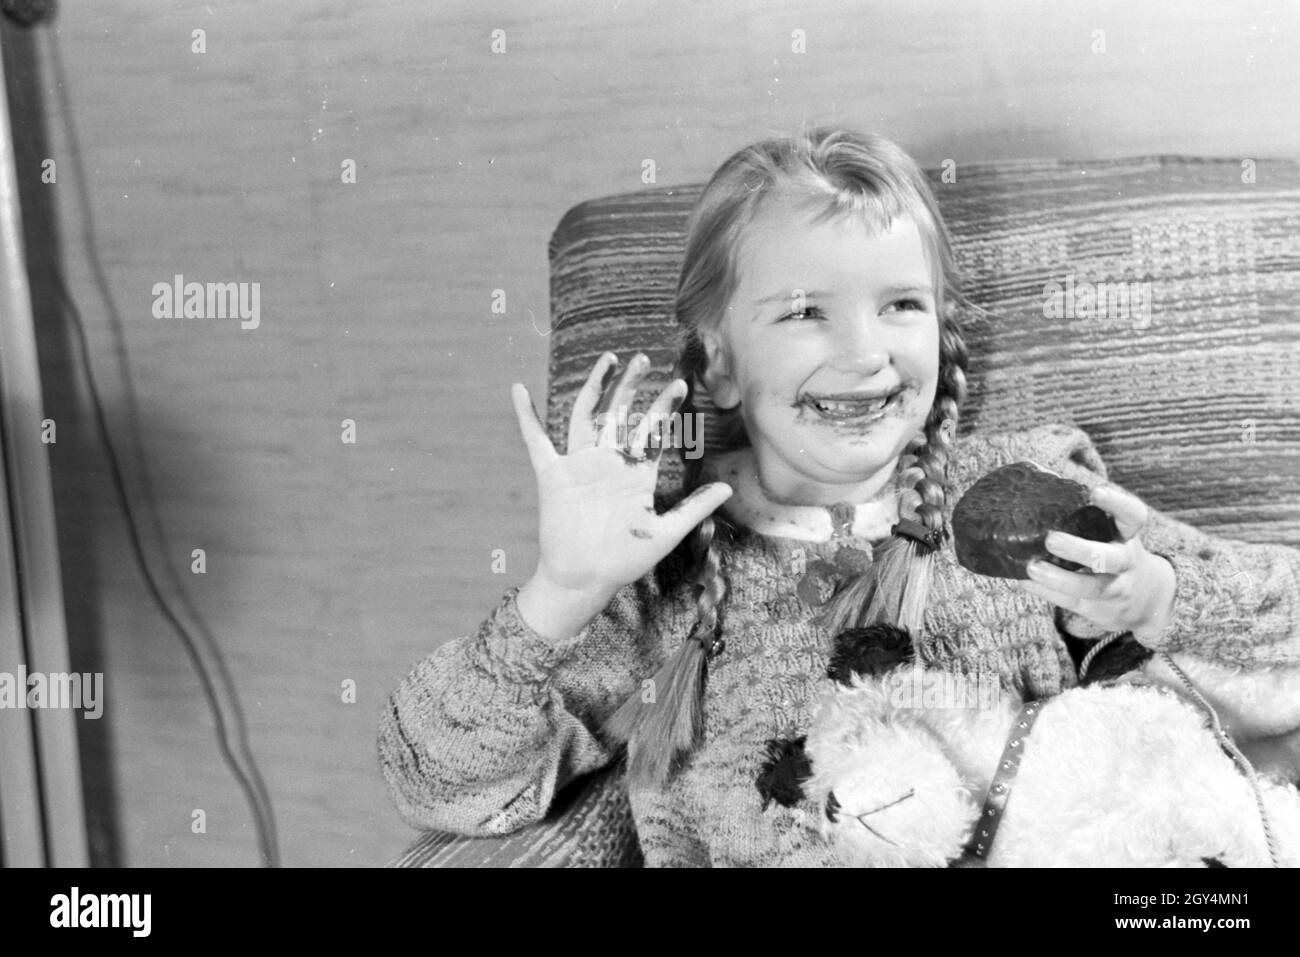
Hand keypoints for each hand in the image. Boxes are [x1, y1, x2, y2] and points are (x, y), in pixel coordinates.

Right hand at [512, 352, 732, 602]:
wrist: (584, 579)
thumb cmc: (624, 560)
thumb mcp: (664, 534)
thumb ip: (693, 509)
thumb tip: (728, 488)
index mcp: (636, 473)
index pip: (652, 431)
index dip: (665, 406)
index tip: (680, 383)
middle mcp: (609, 462)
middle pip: (620, 413)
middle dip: (631, 385)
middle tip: (642, 358)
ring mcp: (581, 465)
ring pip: (587, 415)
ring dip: (595, 387)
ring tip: (608, 359)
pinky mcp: (553, 475)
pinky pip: (537, 441)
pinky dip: (527, 417)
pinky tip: (519, 391)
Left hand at [1018, 484, 1176, 643]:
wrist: (1146, 600)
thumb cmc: (1112, 551)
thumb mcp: (1110, 532)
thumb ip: (1083, 515)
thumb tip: (1034, 479)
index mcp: (1127, 535)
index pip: (1133, 516)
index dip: (1117, 504)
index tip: (1095, 491)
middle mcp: (1126, 562)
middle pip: (1110, 558)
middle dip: (1081, 550)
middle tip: (1051, 539)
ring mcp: (1115, 589)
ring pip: (1092, 588)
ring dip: (1060, 579)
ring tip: (1032, 567)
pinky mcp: (1099, 609)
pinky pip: (1072, 602)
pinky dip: (1046, 592)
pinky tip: (1023, 581)